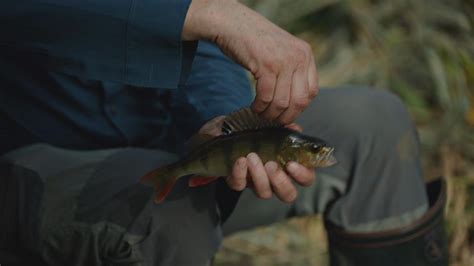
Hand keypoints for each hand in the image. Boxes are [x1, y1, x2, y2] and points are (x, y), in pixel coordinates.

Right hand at [183, 0, 317, 123]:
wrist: (233, 24)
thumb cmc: (254, 42)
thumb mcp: (282, 53)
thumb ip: (291, 73)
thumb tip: (294, 106)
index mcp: (306, 54)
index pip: (311, 92)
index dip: (299, 109)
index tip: (286, 114)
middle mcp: (299, 57)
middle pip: (299, 101)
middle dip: (285, 116)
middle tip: (273, 120)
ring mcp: (283, 60)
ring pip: (282, 102)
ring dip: (269, 114)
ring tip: (260, 113)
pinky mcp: (266, 64)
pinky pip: (266, 96)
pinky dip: (259, 106)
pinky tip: (254, 106)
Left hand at [199, 117, 315, 202]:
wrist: (224, 128)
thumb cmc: (253, 128)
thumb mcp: (269, 124)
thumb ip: (284, 128)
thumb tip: (295, 129)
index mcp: (288, 165)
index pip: (306, 178)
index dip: (302, 175)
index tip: (291, 164)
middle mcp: (275, 178)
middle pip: (288, 195)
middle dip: (281, 183)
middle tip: (272, 166)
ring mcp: (256, 182)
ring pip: (264, 192)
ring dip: (259, 176)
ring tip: (252, 156)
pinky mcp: (238, 181)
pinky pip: (240, 185)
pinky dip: (240, 173)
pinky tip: (240, 160)